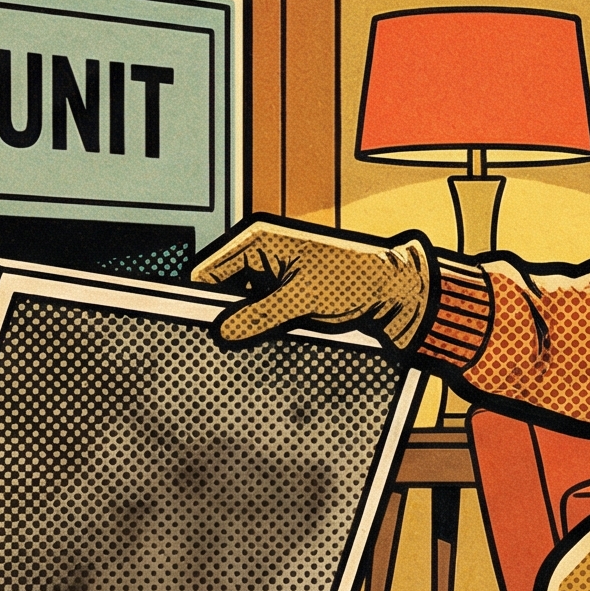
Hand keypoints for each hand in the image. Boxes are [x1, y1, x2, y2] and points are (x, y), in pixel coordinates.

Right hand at [188, 215, 433, 350]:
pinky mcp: (283, 296)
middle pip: (222, 291)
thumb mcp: (301, 300)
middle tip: (220, 348)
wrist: (391, 292)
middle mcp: (260, 256)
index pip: (208, 272)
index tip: (198, 331)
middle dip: (223, 317)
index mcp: (259, 242)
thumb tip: (223, 332)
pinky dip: (258, 329)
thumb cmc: (354, 280)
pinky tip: (262, 344)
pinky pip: (258, 314)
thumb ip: (259, 316)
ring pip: (239, 307)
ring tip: (245, 347)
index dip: (201, 301)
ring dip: (243, 326)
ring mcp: (271, 277)